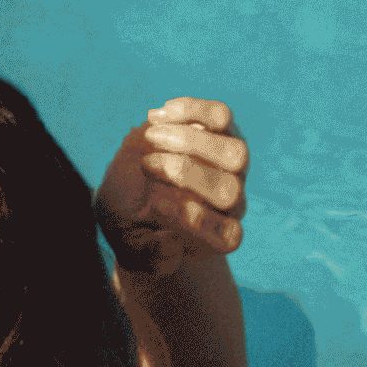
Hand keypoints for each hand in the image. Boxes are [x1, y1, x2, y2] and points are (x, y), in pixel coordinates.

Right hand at [103, 98, 246, 270]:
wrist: (131, 190)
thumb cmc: (134, 226)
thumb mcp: (131, 247)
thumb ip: (149, 255)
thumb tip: (170, 244)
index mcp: (218, 237)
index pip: (227, 234)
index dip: (194, 220)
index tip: (152, 203)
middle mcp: (233, 202)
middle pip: (231, 192)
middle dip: (187, 176)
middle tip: (146, 166)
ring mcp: (232, 166)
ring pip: (235, 153)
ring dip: (192, 142)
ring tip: (151, 136)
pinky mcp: (222, 131)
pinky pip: (220, 117)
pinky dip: (190, 112)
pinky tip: (156, 116)